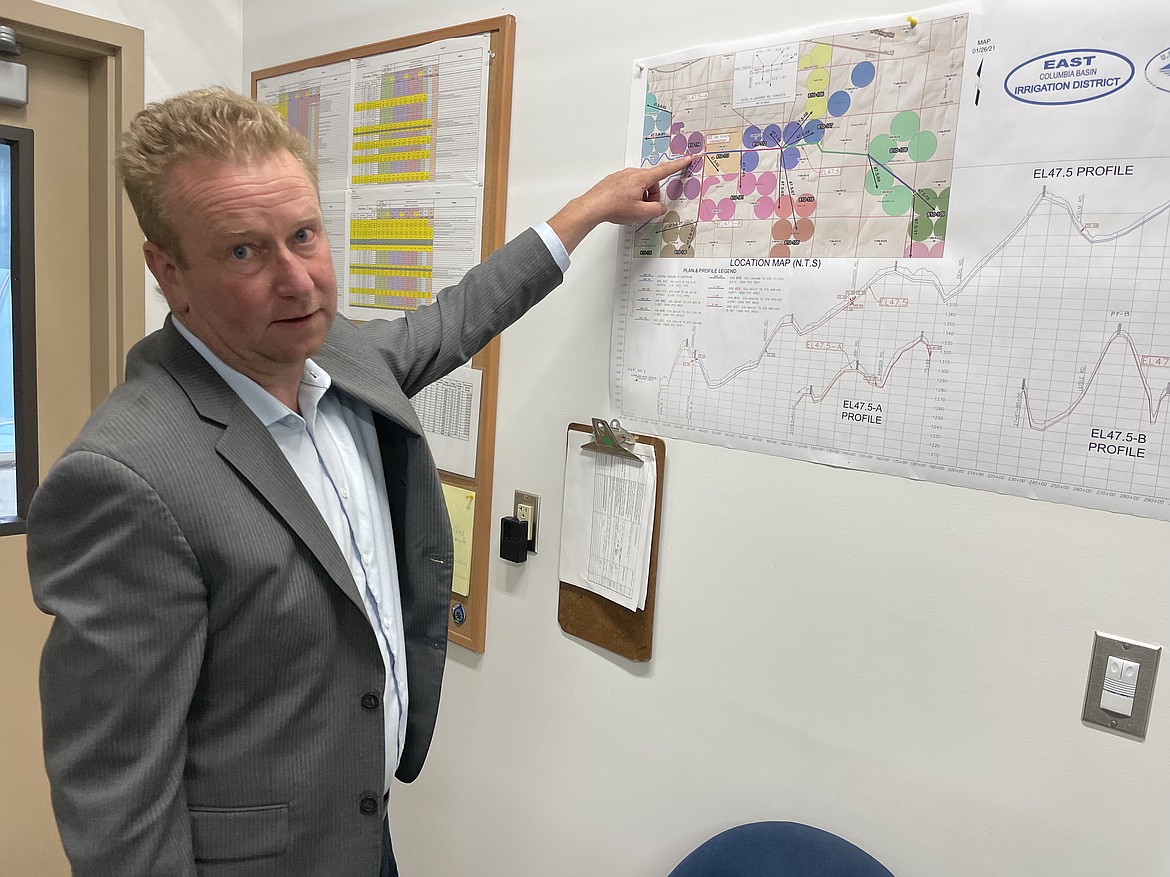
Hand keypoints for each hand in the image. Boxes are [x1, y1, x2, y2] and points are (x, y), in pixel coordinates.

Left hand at [547, 154, 693, 253]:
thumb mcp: (640, 213)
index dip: (679, 165)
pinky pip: (628, 188)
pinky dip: (629, 197)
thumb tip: (660, 208)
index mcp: (642, 178)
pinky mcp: (614, 181)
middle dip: (651, 197)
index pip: (665, 170)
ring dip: (640, 198)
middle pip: (651, 183)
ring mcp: (622, 176)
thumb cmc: (613, 207)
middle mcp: (632, 173)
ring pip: (639, 187)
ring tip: (629, 209)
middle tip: (642, 210)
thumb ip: (656, 210)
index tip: (688, 158)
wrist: (592, 207)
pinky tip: (621, 206)